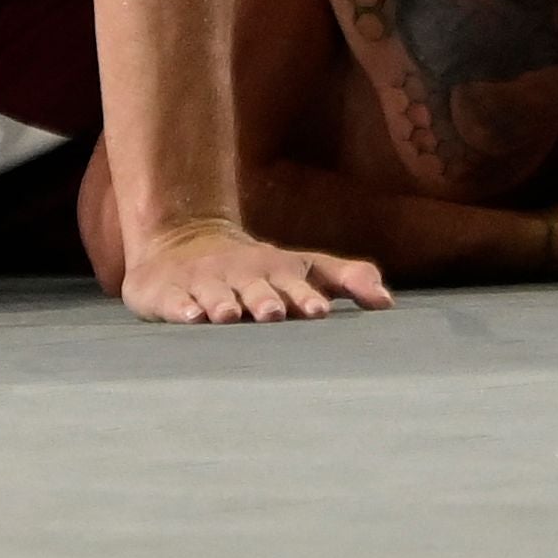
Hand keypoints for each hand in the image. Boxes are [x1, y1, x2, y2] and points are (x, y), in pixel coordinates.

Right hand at [122, 218, 391, 325]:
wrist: (183, 240)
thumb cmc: (258, 267)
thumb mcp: (304, 265)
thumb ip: (347, 278)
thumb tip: (389, 303)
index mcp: (275, 270)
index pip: (295, 284)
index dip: (305, 297)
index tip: (318, 311)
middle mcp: (240, 276)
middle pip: (254, 288)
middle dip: (264, 300)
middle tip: (272, 313)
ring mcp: (204, 283)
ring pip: (215, 294)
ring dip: (222, 304)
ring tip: (229, 316)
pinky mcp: (168, 292)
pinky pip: (174, 300)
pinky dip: (181, 308)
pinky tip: (189, 317)